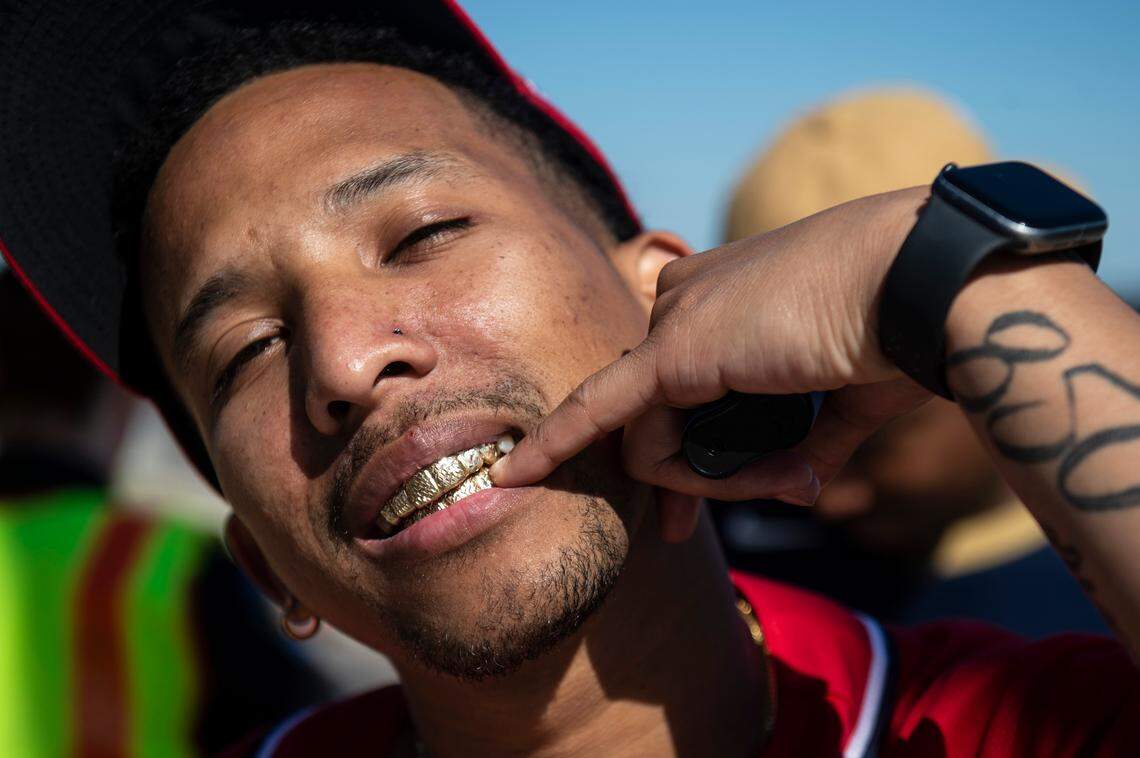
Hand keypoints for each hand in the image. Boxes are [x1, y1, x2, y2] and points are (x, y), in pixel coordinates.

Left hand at [492, 188, 932, 539]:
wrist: (923, 285)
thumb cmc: (902, 331)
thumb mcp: (848, 392)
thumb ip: (810, 440)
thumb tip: (797, 486)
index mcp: (731, 298)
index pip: (678, 381)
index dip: (679, 439)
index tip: (676, 495)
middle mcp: (692, 299)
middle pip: (656, 412)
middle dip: (669, 477)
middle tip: (678, 535)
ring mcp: (678, 319)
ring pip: (653, 433)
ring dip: (705, 483)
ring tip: (771, 482)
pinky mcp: (673, 350)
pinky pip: (602, 414)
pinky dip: (557, 449)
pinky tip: (515, 477)